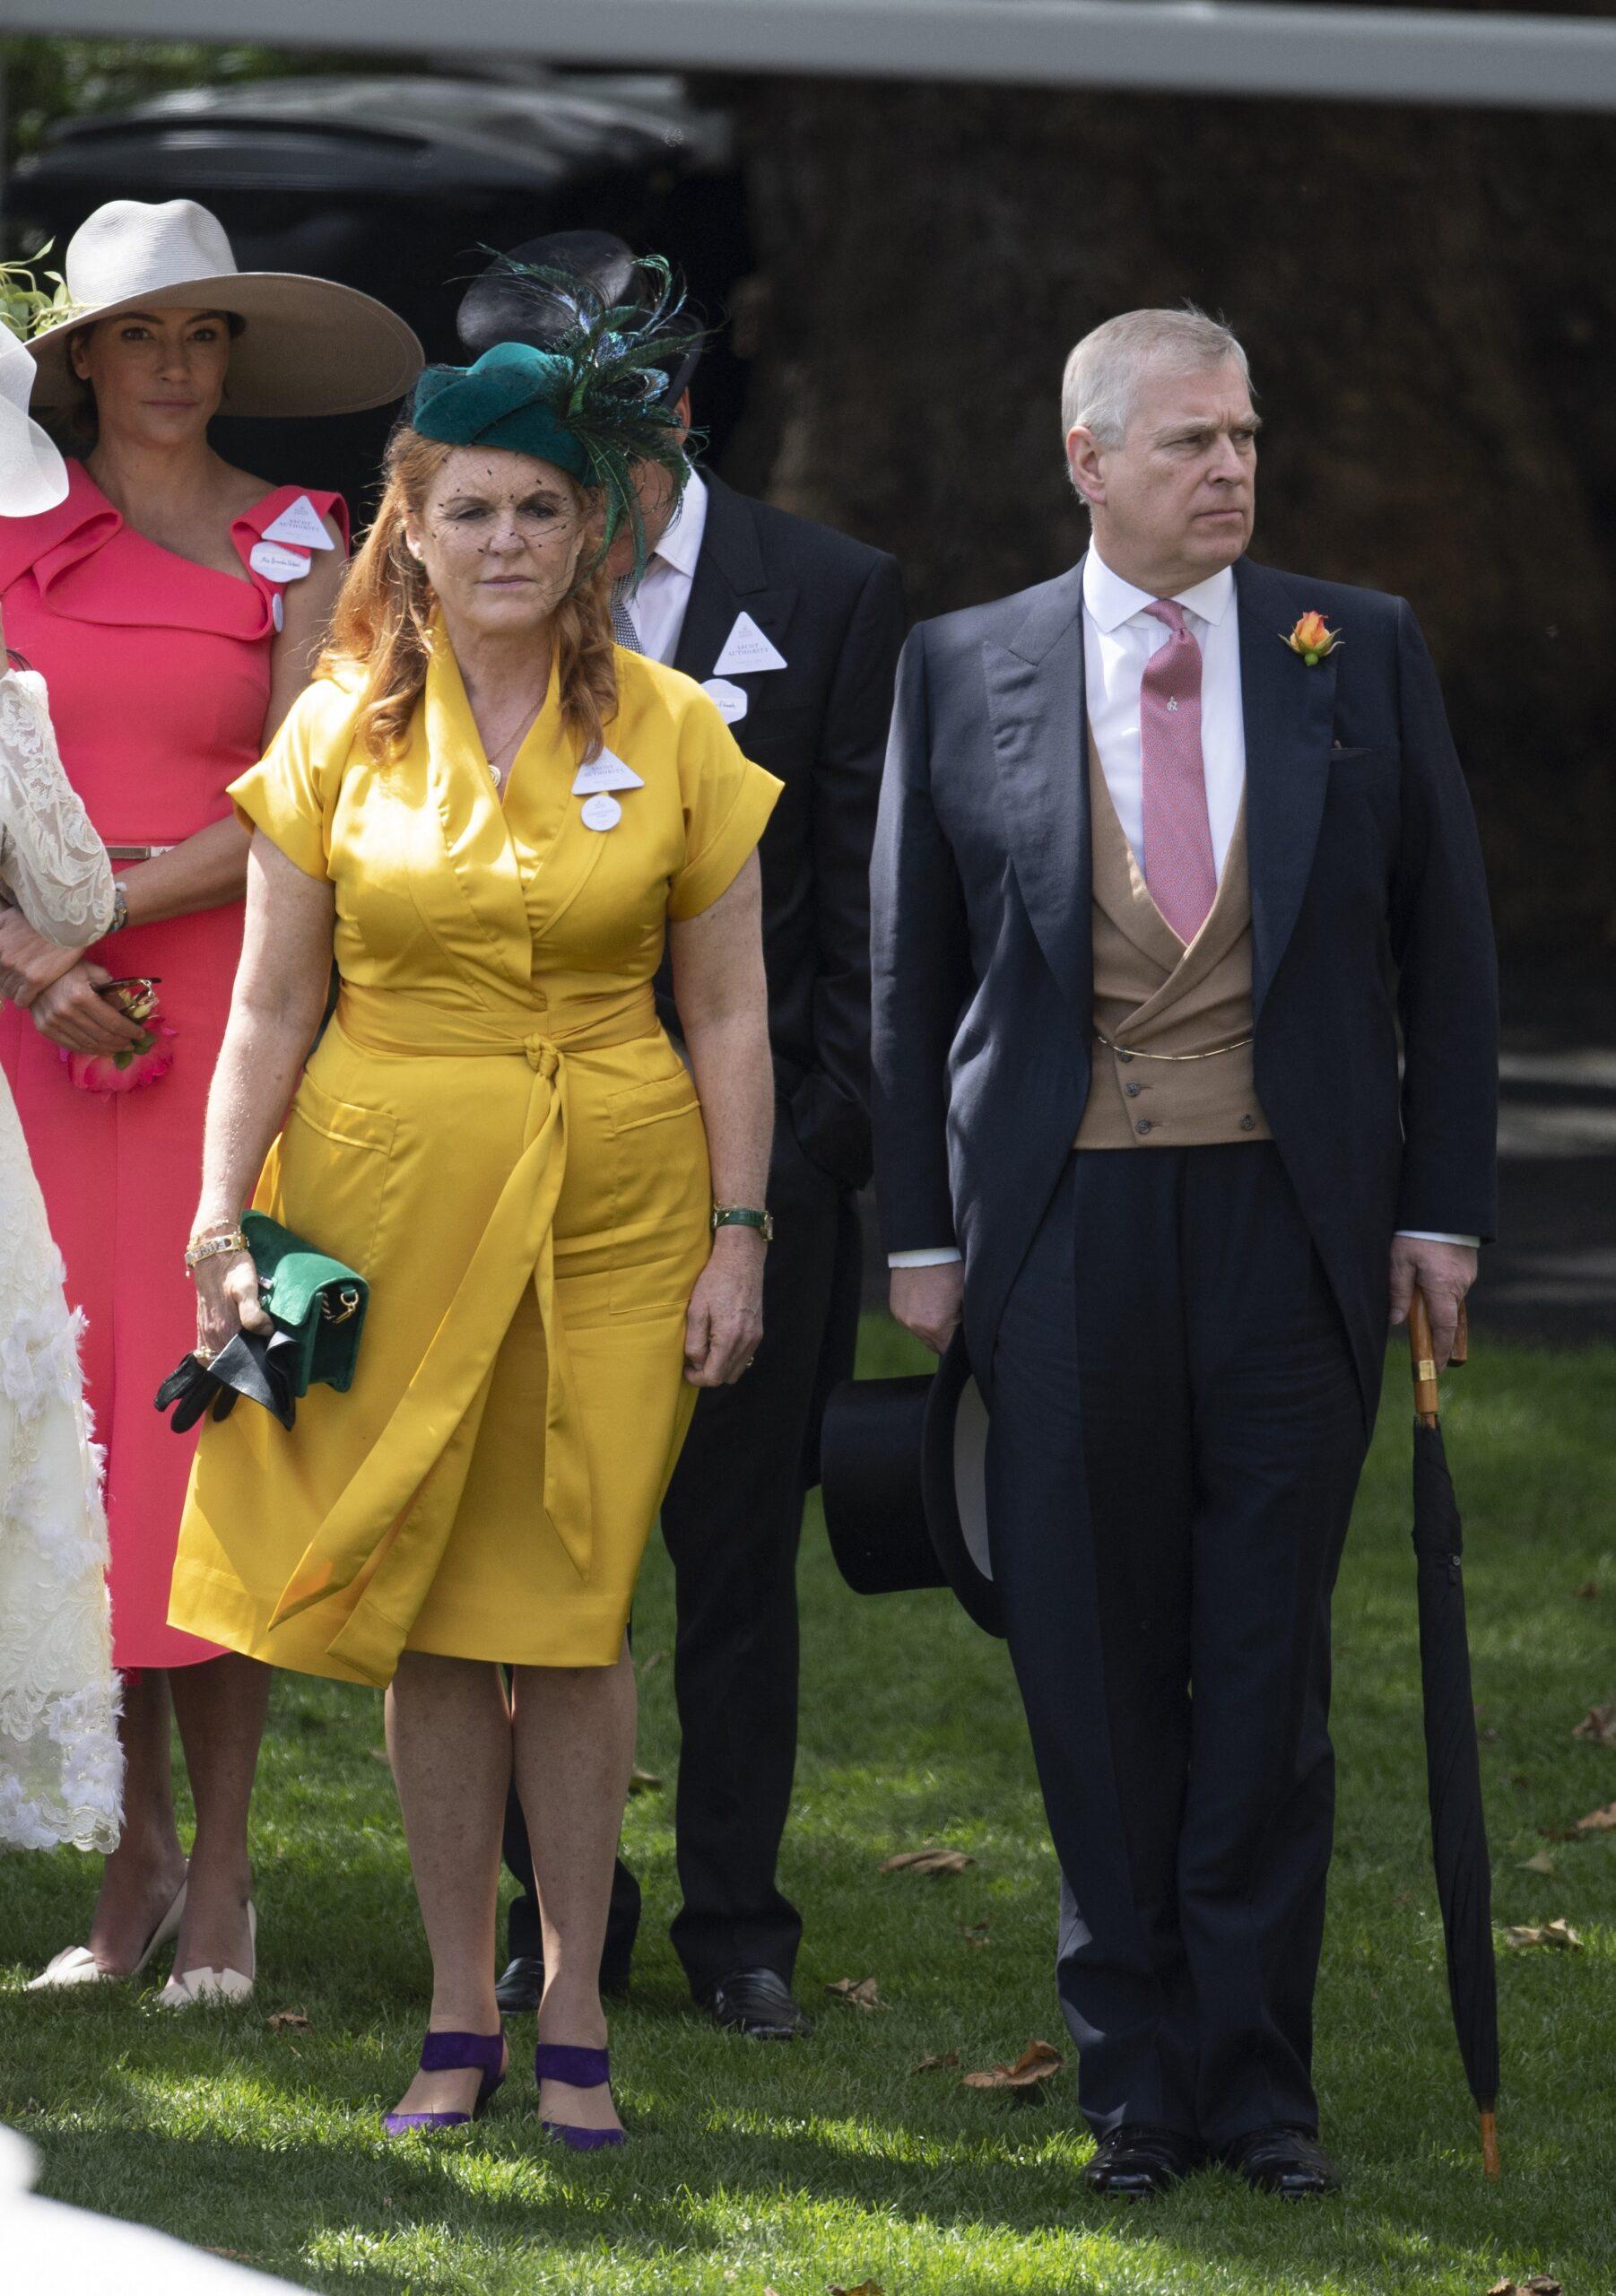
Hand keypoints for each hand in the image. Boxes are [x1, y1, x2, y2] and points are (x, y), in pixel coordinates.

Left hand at [0, 905, 85, 1006]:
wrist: (65, 922)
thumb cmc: (39, 917)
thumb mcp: (9, 916)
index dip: (2, 971)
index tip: (9, 971)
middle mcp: (3, 959)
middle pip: (0, 981)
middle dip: (8, 981)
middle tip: (20, 978)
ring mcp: (18, 970)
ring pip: (9, 992)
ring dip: (16, 991)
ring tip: (26, 986)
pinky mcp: (35, 980)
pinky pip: (22, 1000)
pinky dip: (24, 1000)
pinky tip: (31, 995)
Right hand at [27, 960, 147, 1052]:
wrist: (33, 973)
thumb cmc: (68, 969)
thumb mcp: (93, 971)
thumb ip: (111, 988)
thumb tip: (128, 1008)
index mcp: (81, 996)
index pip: (113, 1022)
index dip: (129, 1031)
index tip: (141, 1034)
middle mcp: (66, 1012)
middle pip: (102, 1036)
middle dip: (121, 1043)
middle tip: (131, 1045)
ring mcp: (53, 1022)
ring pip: (88, 1044)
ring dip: (107, 1049)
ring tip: (119, 1049)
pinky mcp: (45, 1029)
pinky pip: (71, 1045)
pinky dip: (88, 1050)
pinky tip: (100, 1049)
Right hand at [193, 1245, 272, 1360]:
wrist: (213, 1254)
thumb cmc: (233, 1269)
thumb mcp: (247, 1287)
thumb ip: (253, 1312)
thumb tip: (265, 1332)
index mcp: (223, 1328)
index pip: (240, 1358)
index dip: (256, 1360)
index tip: (270, 1356)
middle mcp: (212, 1334)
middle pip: (230, 1360)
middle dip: (247, 1361)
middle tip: (265, 1353)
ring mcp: (206, 1331)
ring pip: (219, 1356)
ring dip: (235, 1356)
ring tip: (254, 1349)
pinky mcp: (204, 1325)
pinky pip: (209, 1349)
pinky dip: (222, 1351)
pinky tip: (237, 1345)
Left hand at [683, 1227, 764, 1386]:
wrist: (741, 1259)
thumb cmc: (715, 1281)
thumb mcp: (696, 1311)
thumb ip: (694, 1342)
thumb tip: (695, 1363)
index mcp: (729, 1338)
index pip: (713, 1377)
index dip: (696, 1378)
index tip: (685, 1368)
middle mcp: (746, 1342)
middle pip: (726, 1377)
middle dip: (708, 1374)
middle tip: (693, 1359)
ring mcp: (755, 1337)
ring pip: (737, 1369)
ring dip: (720, 1366)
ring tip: (705, 1349)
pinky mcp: (758, 1331)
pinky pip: (744, 1356)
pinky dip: (731, 1357)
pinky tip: (719, 1341)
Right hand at [890, 1260, 963, 1355]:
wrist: (923, 1247)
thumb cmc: (950, 1269)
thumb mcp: (966, 1296)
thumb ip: (966, 1321)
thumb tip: (969, 1335)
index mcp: (936, 1326)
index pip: (949, 1350)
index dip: (959, 1343)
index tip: (964, 1332)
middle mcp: (916, 1326)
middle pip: (934, 1345)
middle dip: (945, 1337)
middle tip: (954, 1317)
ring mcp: (903, 1318)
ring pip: (921, 1334)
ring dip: (931, 1327)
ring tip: (939, 1305)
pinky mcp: (895, 1309)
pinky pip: (911, 1322)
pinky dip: (919, 1316)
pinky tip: (927, 1300)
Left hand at [1388, 1235, 1476, 1369]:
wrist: (1444, 1204)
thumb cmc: (1417, 1232)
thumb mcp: (1399, 1261)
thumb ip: (1398, 1292)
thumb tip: (1396, 1321)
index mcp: (1443, 1288)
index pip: (1444, 1330)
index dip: (1439, 1351)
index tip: (1435, 1368)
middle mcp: (1460, 1285)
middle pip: (1446, 1316)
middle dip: (1433, 1326)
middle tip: (1419, 1332)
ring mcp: (1467, 1276)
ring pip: (1449, 1299)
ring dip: (1435, 1302)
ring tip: (1417, 1284)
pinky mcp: (1468, 1266)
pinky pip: (1453, 1285)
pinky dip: (1440, 1288)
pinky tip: (1427, 1272)